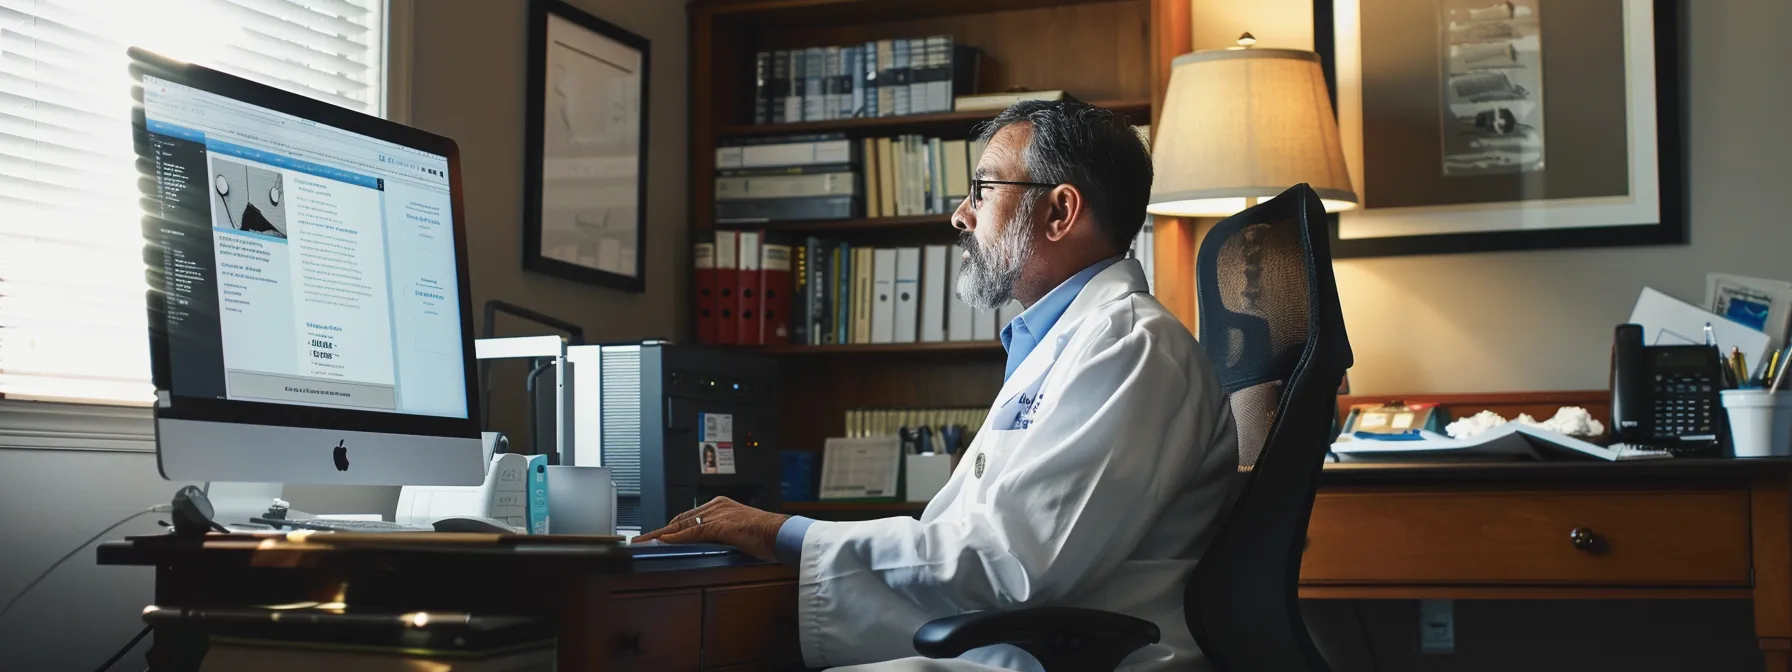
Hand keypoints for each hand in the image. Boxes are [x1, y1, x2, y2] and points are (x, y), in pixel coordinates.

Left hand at [634, 496, 788, 561]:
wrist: (780, 533)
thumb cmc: (765, 535)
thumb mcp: (736, 533)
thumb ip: (718, 535)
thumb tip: (701, 545)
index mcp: (720, 505)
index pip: (688, 517)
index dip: (669, 527)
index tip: (656, 535)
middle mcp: (716, 506)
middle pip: (680, 519)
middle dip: (659, 530)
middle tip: (641, 539)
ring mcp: (717, 514)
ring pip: (682, 524)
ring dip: (660, 534)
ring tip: (644, 542)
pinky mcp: (720, 525)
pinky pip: (692, 532)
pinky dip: (676, 537)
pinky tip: (664, 541)